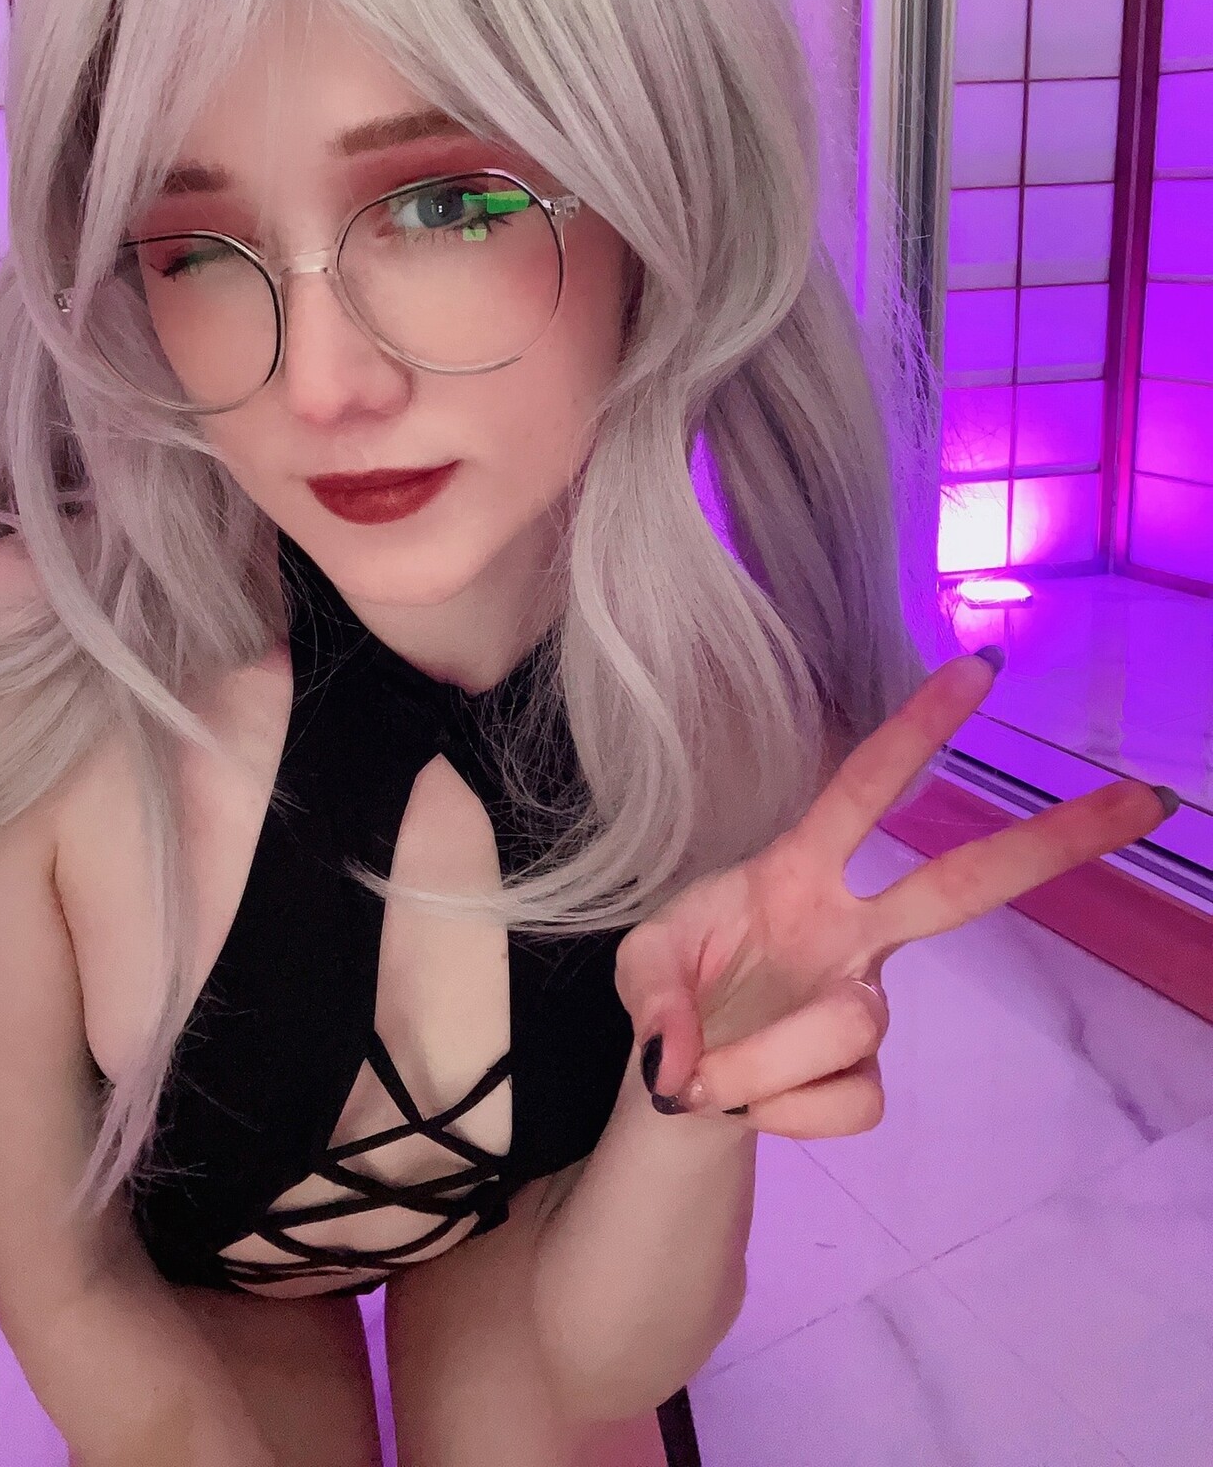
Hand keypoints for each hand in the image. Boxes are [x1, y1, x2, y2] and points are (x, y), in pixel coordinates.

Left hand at [615, 650, 1175, 1138]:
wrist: (679, 1082)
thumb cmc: (675, 992)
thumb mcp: (638, 969)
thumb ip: (651, 998)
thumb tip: (683, 1059)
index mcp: (798, 870)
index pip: (864, 788)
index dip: (916, 730)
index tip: (979, 668)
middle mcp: (852, 927)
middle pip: (964, 883)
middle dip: (1051, 843)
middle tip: (1142, 799)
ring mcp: (868, 1001)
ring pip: (854, 1022)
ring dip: (766, 1057)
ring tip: (709, 1075)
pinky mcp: (869, 1077)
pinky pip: (845, 1100)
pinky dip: (778, 1111)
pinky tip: (752, 1102)